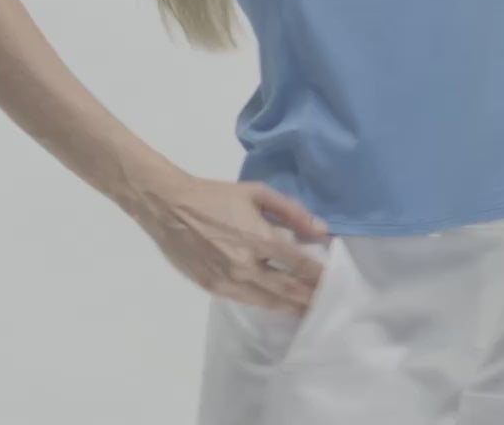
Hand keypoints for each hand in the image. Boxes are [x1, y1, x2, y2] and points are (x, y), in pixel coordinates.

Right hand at [123, 171, 331, 316]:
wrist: (168, 206)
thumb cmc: (214, 195)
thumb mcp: (256, 192)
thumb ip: (291, 211)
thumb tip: (321, 230)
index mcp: (259, 238)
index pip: (300, 264)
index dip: (320, 275)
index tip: (334, 282)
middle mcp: (247, 265)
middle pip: (288, 288)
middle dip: (310, 297)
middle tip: (327, 304)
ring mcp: (229, 280)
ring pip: (268, 301)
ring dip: (291, 306)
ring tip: (308, 311)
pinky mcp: (214, 288)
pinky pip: (247, 300)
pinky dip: (266, 304)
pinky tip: (277, 305)